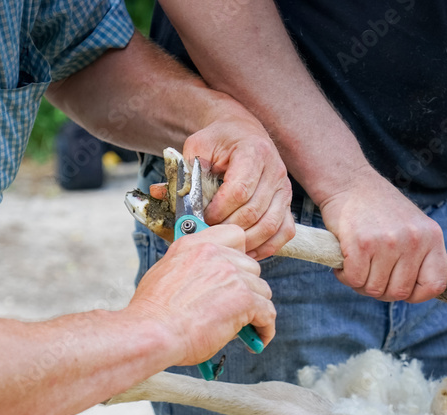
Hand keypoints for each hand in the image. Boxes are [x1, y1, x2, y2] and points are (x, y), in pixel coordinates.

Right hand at [128, 225, 275, 365]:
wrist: (152, 333)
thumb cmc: (152, 314)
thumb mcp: (164, 275)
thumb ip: (189, 269)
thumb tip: (203, 282)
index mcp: (194, 245)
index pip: (234, 236)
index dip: (238, 256)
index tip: (234, 274)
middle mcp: (215, 254)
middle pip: (251, 266)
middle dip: (247, 287)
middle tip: (236, 307)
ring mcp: (232, 275)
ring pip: (262, 290)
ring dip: (255, 309)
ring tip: (245, 326)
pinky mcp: (244, 299)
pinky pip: (268, 313)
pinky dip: (265, 328)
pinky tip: (256, 339)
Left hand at [183, 114, 294, 259]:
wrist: (243, 132)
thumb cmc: (219, 140)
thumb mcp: (198, 146)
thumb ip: (183, 172)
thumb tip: (159, 194)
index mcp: (253, 152)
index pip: (238, 191)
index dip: (218, 210)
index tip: (201, 218)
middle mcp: (275, 171)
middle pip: (253, 212)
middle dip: (227, 229)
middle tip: (207, 236)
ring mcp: (284, 189)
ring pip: (269, 225)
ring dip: (245, 242)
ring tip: (223, 246)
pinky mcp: (287, 204)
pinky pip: (284, 231)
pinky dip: (267, 246)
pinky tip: (246, 251)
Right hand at [316, 167, 446, 302]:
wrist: (350, 183)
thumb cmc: (379, 210)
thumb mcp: (412, 227)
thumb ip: (419, 257)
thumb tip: (413, 293)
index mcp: (432, 237)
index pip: (435, 285)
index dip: (416, 295)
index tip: (398, 286)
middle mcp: (414, 240)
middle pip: (399, 292)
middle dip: (380, 289)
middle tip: (368, 273)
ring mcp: (389, 242)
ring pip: (374, 289)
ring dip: (359, 283)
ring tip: (356, 264)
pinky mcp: (362, 244)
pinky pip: (354, 280)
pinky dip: (344, 276)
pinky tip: (344, 261)